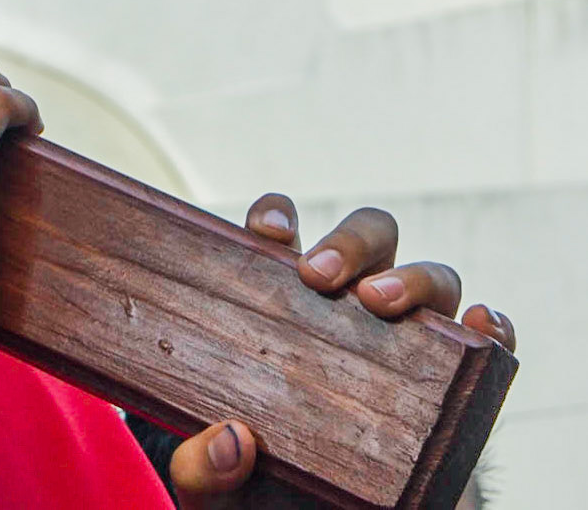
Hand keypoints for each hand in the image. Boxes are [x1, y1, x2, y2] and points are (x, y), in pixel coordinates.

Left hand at [167, 194, 516, 507]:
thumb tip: (231, 441)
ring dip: (410, 277)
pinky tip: (481, 323)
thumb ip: (203, 466)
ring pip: (429, 276)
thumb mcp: (221, 476)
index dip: (278, 215)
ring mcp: (410, 337)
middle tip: (318, 277)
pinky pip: (484, 339)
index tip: (272, 235)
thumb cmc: (270, 477)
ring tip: (378, 302)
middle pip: (367, 238)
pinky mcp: (457, 380)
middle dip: (348, 241)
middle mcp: (354, 304)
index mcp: (289, 300)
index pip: (283, 232)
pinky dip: (490, 325)